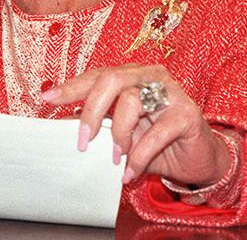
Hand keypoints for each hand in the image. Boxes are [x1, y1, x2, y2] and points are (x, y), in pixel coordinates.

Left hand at [41, 63, 228, 187]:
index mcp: (134, 76)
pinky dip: (139, 156)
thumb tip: (68, 119)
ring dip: (119, 135)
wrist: (198, 158)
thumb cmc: (158, 142)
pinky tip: (131, 171)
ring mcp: (171, 92)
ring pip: (132, 101)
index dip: (72, 87)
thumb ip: (103, 121)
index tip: (48, 99)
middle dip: (92, 110)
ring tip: (117, 158)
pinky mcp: (187, 114)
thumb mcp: (125, 130)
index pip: (98, 75)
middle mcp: (152, 77)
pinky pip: (155, 133)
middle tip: (83, 140)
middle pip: (112, 79)